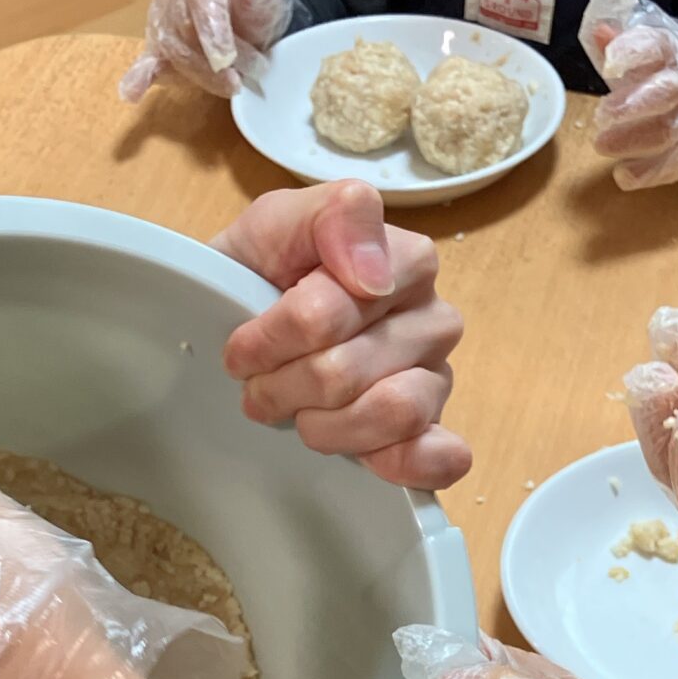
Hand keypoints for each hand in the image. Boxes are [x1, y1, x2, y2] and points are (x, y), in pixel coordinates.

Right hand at [120, 0, 295, 102]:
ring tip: (232, 86)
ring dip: (200, 76)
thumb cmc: (251, 3)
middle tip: (240, 81)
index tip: (225, 60)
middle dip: (211, 63)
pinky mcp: (157, 49)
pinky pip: (146, 63)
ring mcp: (162, 23)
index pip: (200, 2)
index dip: (212, 32)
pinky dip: (138, 78)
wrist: (245, 18)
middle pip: (184, 34)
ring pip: (171, 54)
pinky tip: (131, 92)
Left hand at [215, 182, 470, 488]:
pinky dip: (402, 462)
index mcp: (406, 261)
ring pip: (391, 412)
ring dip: (322, 424)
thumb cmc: (263, 271)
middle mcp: (431, 319)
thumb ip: (332, 216)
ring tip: (296, 412)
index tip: (244, 341)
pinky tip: (367, 459)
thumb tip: (370, 275)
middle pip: (349, 370)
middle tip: (260, 381)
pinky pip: (438, 456)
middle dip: (285, 384)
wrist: (239, 321)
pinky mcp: (429, 433)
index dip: (276, 334)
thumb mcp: (277, 221)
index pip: (339, 308)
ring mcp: (434, 379)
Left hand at [582, 0, 677, 190]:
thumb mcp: (648, 49)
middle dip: (632, 104)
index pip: (657, 45)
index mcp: (674, 51)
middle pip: (666, 92)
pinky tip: (622, 174)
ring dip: (632, 141)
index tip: (609, 62)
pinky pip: (675, 163)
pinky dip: (648, 173)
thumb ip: (622, 43)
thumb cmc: (666, 70)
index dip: (632, 52)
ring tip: (601, 144)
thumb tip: (598, 31)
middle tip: (601, 114)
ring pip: (669, 131)